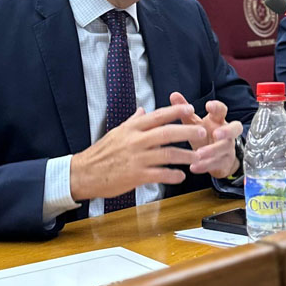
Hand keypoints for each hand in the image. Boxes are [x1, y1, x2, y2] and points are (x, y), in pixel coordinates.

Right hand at [69, 104, 205, 200]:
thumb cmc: (101, 153)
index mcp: (131, 128)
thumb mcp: (116, 132)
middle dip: (187, 131)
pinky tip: (180, 176)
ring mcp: (137, 158)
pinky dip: (172, 175)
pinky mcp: (136, 176)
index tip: (189, 108)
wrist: (84, 173)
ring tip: (197, 157)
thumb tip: (142, 111)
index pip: (157, 116)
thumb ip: (132, 122)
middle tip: (202, 131)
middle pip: (166, 133)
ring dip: (185, 155)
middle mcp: (135, 141)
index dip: (175, 111)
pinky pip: (160, 174)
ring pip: (167, 154)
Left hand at [169, 92, 242, 177]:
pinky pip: (217, 164)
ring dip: (212, 151)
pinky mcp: (225, 162)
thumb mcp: (194, 123)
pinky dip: (205, 166)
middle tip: (215, 133)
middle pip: (235, 129)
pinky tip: (194, 167)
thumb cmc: (205, 135)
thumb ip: (185, 110)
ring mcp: (228, 148)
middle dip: (227, 131)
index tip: (208, 105)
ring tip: (198, 154)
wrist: (217, 157)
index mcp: (218, 120)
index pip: (222, 110)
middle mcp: (226, 133)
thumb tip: (174, 94)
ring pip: (224, 148)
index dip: (217, 107)